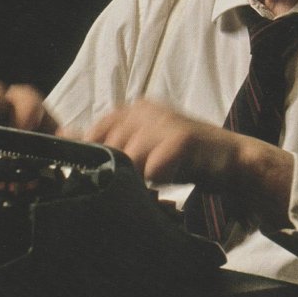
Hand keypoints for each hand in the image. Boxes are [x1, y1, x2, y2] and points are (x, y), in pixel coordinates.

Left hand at [58, 98, 293, 228]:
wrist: (232, 160)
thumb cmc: (183, 158)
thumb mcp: (142, 150)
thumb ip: (109, 146)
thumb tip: (65, 136)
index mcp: (132, 109)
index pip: (95, 131)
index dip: (96, 157)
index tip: (103, 177)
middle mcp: (144, 109)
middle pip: (109, 146)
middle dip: (117, 171)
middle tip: (133, 187)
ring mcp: (163, 121)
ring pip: (129, 156)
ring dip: (137, 178)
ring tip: (151, 187)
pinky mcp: (183, 137)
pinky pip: (154, 165)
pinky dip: (156, 178)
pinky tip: (166, 182)